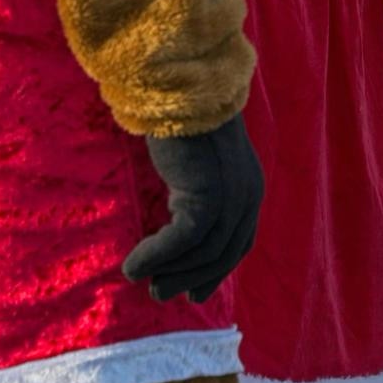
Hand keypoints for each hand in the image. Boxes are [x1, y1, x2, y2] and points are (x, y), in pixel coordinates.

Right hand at [124, 113, 264, 303]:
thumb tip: (179, 219)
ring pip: (202, 252)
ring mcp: (232, 199)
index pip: (237, 244)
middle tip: (162, 293)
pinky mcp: (209, 197)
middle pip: (223, 254)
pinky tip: (133, 265)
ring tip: (142, 280)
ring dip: (170, 271)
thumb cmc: (182, 121)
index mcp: (249, 189)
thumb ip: (198, 191)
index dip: (216, 272)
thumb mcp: (198, 165)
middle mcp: (247, 197)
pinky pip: (182, 240)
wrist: (181, 89)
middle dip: (193, 278)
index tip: (194, 292)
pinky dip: (156, 256)